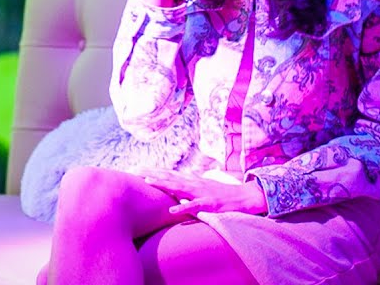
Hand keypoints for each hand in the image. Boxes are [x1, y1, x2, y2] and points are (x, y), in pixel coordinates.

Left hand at [140, 169, 268, 217]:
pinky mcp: (210, 204)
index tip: (137, 168)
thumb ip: (193, 183)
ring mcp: (202, 193)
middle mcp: (194, 183)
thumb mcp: (205, 187)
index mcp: (192, 181)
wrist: (245, 197)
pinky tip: (172, 210)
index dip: (153, 171)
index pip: (169, 174)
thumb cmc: (223, 194)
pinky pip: (195, 207)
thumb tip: (183, 178)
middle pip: (170, 177)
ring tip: (148, 181)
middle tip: (134, 170)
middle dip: (152, 174)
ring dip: (163, 184)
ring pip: (179, 187)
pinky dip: (183, 208)